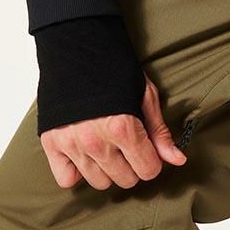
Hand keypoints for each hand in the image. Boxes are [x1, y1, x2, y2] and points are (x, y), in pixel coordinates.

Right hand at [40, 73, 186, 189]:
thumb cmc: (116, 69)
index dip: (153, 161)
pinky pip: (66, 179)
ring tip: (109, 147)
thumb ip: (160, 132)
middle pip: (125, 179)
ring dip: (108, 170)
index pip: (147, 170)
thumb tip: (177, 160)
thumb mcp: (146, 96)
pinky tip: (85, 154)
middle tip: (129, 146)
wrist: (78, 48)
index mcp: (123, 127)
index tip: (149, 150)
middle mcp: (96, 141)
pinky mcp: (51, 143)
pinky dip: (77, 171)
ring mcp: (72, 144)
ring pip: (99, 182)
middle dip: (133, 165)